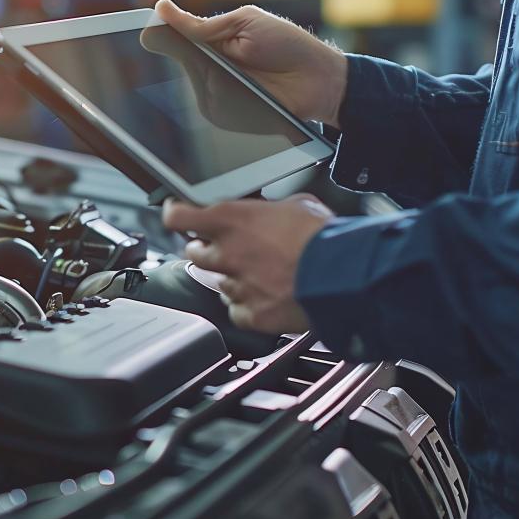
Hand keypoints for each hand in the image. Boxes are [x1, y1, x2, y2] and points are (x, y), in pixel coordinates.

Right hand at [154, 0, 348, 128]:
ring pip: (191, 85)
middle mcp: (212, 66)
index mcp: (215, 39)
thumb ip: (202, 25)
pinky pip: (207, 108)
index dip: (161, 35)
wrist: (319, 80)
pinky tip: (228, 91)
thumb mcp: (244, 23)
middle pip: (179, 62)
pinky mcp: (225, 114)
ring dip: (201, 77)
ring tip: (229, 71)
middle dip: (181, 55)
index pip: (178, 36)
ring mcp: (217, 90)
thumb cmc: (287, 45)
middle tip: (200, 51)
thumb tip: (161, 10)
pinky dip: (213, 98)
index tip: (144, 34)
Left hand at [162, 194, 334, 333]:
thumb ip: (271, 209)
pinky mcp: (252, 314)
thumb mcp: (297, 204)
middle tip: (225, 247)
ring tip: (260, 273)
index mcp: (232, 221)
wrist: (343, 275)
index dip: (176, 215)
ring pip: (219, 283)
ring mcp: (237, 286)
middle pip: (194, 253)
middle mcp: (227, 254)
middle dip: (206, 249)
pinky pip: (237, 311)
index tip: (177, 214)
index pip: (179, 217)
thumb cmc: (323, 238)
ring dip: (232, 277)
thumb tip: (272, 210)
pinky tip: (264, 297)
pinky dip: (246, 306)